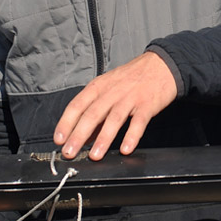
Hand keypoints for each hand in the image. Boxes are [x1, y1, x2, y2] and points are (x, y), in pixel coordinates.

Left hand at [54, 51, 177, 160]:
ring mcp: (130, 98)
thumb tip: (85, 137)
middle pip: (92, 114)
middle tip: (70, 152)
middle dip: (78, 135)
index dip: (66, 122)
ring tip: (95, 156)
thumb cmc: (133, 78)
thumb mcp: (110, 88)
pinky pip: (138, 122)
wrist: (162, 64)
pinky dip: (132, 136)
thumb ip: (97, 112)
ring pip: (114, 119)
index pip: (77, 105)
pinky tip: (126, 149)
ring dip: (103, 139)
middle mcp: (112, 91)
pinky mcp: (147, 104)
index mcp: (99, 86)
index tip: (58, 139)